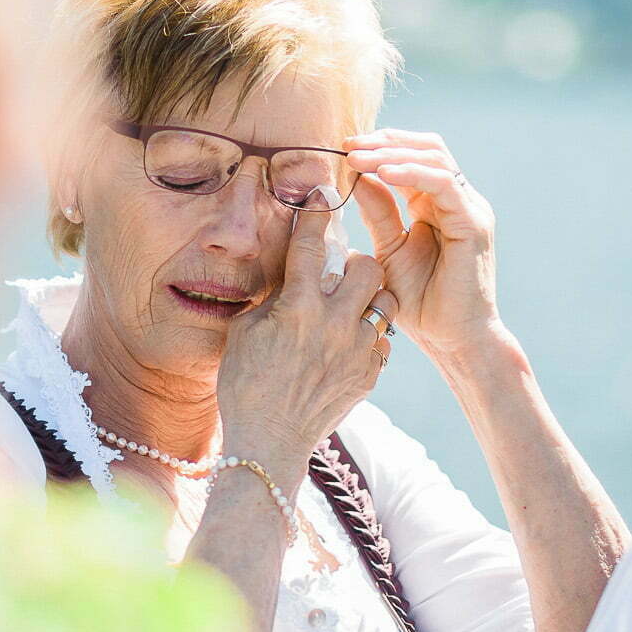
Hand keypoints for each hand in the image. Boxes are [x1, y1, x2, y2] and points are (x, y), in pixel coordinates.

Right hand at [217, 203, 393, 471]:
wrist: (269, 442)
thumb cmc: (245, 386)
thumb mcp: (246, 333)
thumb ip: (273, 298)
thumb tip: (289, 274)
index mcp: (297, 308)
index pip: (309, 245)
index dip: (315, 212)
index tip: (322, 189)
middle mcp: (333, 324)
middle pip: (367, 267)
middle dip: (356, 263)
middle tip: (340, 275)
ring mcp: (357, 350)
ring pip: (386, 302)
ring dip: (370, 298)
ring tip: (352, 309)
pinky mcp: (370, 373)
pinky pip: (383, 340)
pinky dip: (369, 337)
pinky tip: (349, 346)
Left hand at [345, 128, 500, 359]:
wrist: (452, 340)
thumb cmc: (422, 304)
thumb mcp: (390, 250)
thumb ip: (379, 214)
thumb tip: (357, 179)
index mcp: (437, 205)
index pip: (412, 157)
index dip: (379, 147)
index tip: (343, 149)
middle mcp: (457, 201)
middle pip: (426, 148)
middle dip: (384, 142)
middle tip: (348, 145)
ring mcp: (469, 209)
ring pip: (434, 158)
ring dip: (392, 153)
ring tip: (358, 157)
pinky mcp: (474, 223)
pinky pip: (443, 184)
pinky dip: (411, 173)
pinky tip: (382, 174)